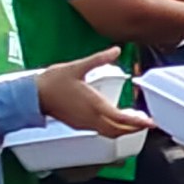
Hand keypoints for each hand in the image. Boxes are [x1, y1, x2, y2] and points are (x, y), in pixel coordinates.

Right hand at [34, 50, 152, 137]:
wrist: (32, 95)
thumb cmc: (53, 81)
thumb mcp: (78, 66)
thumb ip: (99, 58)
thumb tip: (116, 50)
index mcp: (94, 105)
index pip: (121, 119)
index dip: (138, 122)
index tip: (151, 122)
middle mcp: (91, 118)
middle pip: (118, 130)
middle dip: (135, 129)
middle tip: (147, 123)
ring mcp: (85, 124)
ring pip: (109, 133)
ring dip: (124, 130)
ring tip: (135, 123)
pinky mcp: (78, 125)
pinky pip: (100, 131)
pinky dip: (112, 129)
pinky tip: (115, 121)